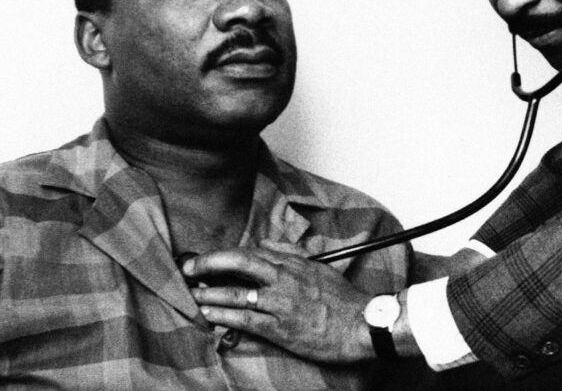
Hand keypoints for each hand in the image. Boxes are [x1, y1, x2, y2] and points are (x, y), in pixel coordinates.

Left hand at [183, 242, 374, 361]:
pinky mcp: (281, 328)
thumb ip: (289, 253)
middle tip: (188, 267)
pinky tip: (208, 314)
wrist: (361, 325)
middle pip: (240, 262)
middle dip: (210, 263)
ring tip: (190, 293)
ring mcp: (281, 303)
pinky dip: (224, 315)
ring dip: (210, 292)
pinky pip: (246, 319)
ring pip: (238, 292)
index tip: (206, 258)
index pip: (252, 251)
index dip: (225, 254)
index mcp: (293, 263)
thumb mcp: (317, 267)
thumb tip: (264, 244)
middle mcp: (284, 278)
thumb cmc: (342, 298)